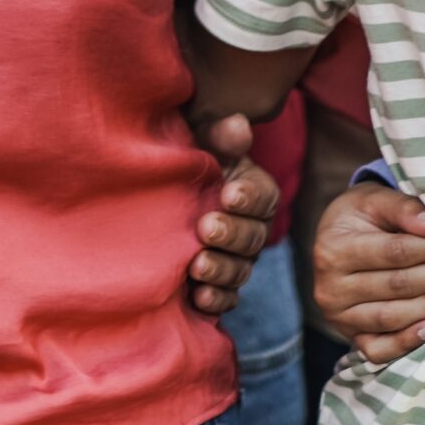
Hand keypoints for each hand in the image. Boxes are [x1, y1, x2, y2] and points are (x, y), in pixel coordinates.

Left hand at [185, 112, 280, 316]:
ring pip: (239, 270)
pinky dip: (215, 300)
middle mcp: (251, 229)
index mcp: (253, 192)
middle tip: (205, 227)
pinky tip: (198, 298)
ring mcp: (236, 260)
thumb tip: (236, 123)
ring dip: (221, 270)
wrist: (160, 195)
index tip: (228, 193)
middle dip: (230, 234)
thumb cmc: (186, 164)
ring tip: (196, 266)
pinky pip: (225, 299)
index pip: (263, 196)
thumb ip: (219, 138)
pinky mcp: (218, 285)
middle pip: (252, 237)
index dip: (249, 197)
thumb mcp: (200, 144)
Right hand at [310, 183, 424, 363]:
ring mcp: (339, 316)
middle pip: (397, 284)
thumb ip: (404, 208)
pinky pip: (379, 349)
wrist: (334, 242)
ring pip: (391, 317)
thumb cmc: (360, 217)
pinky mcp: (351, 338)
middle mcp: (331, 286)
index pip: (394, 251)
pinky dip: (407, 342)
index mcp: (334, 247)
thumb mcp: (373, 199)